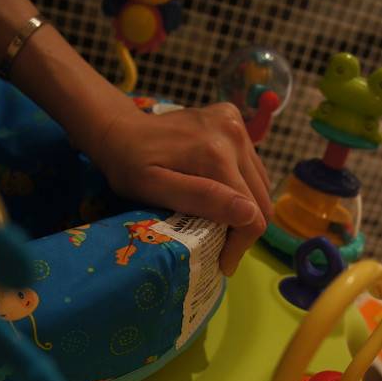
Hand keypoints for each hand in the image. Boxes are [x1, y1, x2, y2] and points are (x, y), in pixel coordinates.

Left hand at [92, 102, 271, 275]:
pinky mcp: (233, 118)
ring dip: (246, 208)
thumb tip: (248, 213)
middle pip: (262, 200)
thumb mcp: (153, 189)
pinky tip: (220, 192)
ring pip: (261, 184)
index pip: (252, 215)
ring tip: (220, 222)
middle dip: (244, 230)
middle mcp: (234, 134)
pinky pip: (252, 164)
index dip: (240, 245)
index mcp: (216, 154)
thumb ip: (200, 198)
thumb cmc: (129, 167)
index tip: (222, 262)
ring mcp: (235, 122)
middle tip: (220, 246)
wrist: (120, 130)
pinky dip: (242, 185)